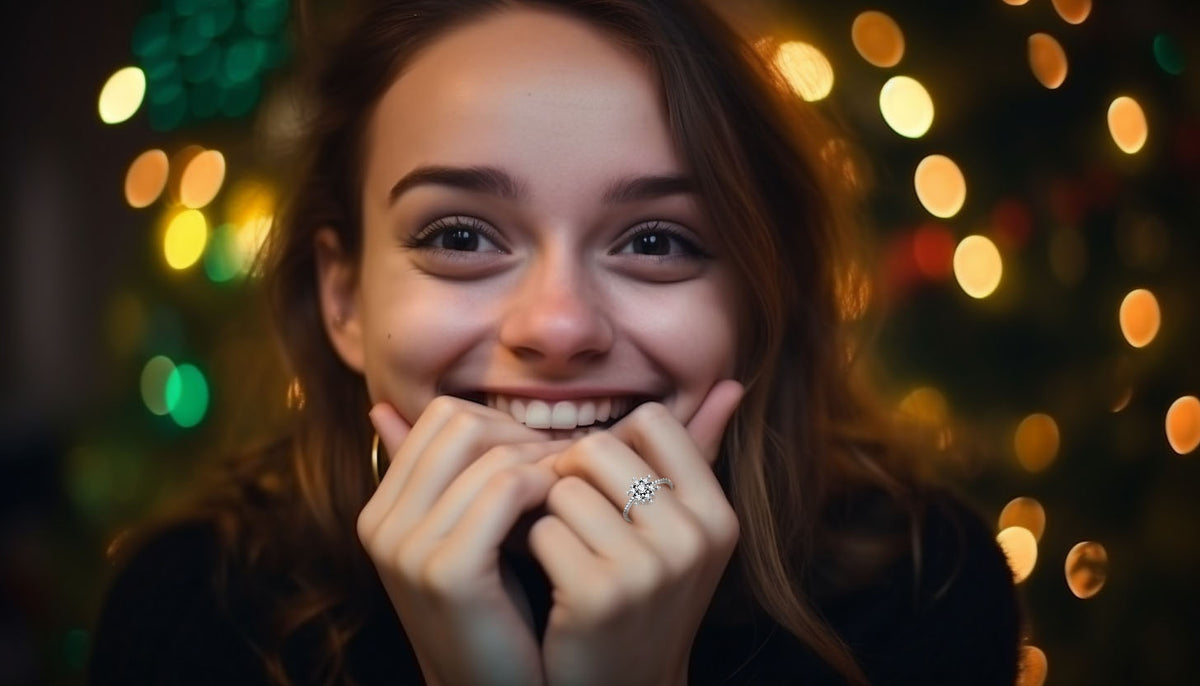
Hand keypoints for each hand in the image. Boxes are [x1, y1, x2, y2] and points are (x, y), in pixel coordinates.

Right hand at [358, 396, 569, 685]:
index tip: (538, 452)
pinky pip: (506, 489)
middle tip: (563, 463)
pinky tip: (562, 507)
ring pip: (490, 455)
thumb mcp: (458, 537)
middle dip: (520, 435)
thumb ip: (440, 479)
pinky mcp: (449, 571)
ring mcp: (409, 549)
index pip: (441, 417)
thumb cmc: (492, 613)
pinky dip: (544, 485)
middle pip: (462, 424)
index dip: (499, 424)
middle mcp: (383, 525)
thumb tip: (387, 409)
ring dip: (543, 461)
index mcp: (381, 511)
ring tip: (570, 485)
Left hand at [527, 380, 744, 685]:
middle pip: (598, 446)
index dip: (612, 445)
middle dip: (571, 477)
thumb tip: (733, 383)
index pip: (652, 419)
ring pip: (563, 488)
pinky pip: (541, 530)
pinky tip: (549, 580)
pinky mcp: (599, 594)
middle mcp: (693, 538)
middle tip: (572, 520)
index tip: (603, 484)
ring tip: (564, 552)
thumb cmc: (643, 596)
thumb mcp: (682, 530)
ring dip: (549, 517)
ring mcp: (649, 568)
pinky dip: (533, 551)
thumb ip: (699, 453)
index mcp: (717, 513)